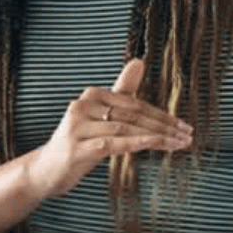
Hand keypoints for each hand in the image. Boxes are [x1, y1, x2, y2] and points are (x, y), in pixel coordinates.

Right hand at [25, 58, 190, 198]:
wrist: (45, 171)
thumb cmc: (78, 143)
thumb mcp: (101, 117)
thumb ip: (121, 91)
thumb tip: (139, 61)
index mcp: (92, 96)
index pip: (134, 103)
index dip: (162, 115)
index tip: (183, 126)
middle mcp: (83, 106)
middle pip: (133, 115)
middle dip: (164, 126)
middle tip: (187, 134)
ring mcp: (78, 127)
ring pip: (126, 129)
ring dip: (157, 136)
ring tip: (179, 144)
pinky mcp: (77, 148)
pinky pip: (113, 144)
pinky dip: (137, 143)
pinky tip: (156, 145)